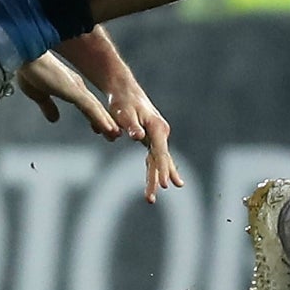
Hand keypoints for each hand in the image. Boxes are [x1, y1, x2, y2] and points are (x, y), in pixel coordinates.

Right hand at [16, 54, 119, 137]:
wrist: (26, 55)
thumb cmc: (29, 69)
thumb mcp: (37, 93)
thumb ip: (47, 105)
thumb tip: (54, 118)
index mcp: (68, 87)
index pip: (85, 106)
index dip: (94, 118)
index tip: (101, 129)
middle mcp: (76, 87)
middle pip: (94, 109)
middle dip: (105, 122)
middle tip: (114, 135)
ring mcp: (77, 89)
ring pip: (96, 110)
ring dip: (107, 123)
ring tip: (115, 135)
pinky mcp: (75, 91)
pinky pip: (91, 108)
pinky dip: (101, 120)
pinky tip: (109, 129)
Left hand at [106, 77, 182, 202]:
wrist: (124, 90)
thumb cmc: (122, 101)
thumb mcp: (124, 112)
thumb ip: (131, 125)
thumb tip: (138, 137)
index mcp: (157, 127)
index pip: (160, 153)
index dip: (161, 170)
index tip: (163, 185)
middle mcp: (161, 132)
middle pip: (161, 160)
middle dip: (157, 179)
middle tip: (150, 199)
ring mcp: (159, 135)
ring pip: (160, 160)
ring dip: (159, 177)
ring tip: (158, 195)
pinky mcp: (153, 138)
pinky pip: (158, 157)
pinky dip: (160, 169)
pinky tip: (167, 182)